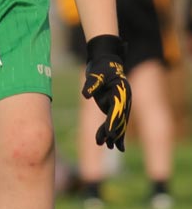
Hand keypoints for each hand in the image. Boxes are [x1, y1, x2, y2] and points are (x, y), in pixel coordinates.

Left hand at [81, 35, 131, 151]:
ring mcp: (119, 104)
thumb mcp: (95, 74)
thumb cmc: (100, 67)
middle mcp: (123, 100)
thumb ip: (92, 84)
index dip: (112, 122)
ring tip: (107, 146)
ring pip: (117, 123)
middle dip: (113, 132)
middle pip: (119, 119)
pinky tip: (111, 145)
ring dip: (112, 135)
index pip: (116, 110)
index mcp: (121, 92)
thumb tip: (86, 94)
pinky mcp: (114, 107)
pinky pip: (113, 122)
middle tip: (107, 143)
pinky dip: (111, 132)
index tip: (109, 133)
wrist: (106, 63)